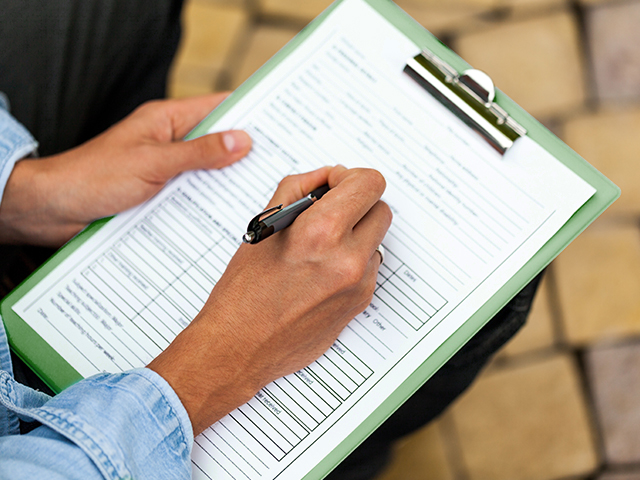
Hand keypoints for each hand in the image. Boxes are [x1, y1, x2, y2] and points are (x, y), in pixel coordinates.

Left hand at [0, 93, 251, 245]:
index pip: (216, 107)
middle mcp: (169, 141)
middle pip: (216, 142)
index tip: (278, 123)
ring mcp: (165, 168)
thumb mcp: (154, 162)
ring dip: (226, 181)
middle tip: (276, 165)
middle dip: (244, 152)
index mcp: (167, 120)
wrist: (54, 208)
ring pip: (206, 171)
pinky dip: (208, 201)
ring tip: (258, 191)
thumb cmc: (95, 176)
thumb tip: (241, 141)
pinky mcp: (160, 193)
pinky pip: (192, 193)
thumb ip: (199, 153)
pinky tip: (225, 213)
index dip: (248, 113)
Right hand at [148, 166, 391, 435]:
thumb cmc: (243, 291)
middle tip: (328, 212)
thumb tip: (327, 176)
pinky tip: (320, 272)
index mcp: (321, 232)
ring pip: (375, 239)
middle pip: (380, 209)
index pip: (369, 182)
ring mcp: (359, 284)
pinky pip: (368, 267)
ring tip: (319, 248)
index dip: (350, 178)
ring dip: (355, 234)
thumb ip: (298, 189)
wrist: (240, 348)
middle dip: (357, 204)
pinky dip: (351, 260)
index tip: (334, 185)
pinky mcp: (360, 303)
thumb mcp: (263, 226)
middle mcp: (348, 258)